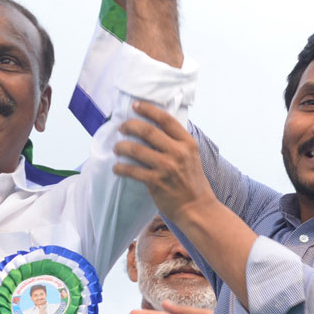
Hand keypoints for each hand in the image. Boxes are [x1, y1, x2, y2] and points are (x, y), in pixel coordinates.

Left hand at [113, 101, 214, 220]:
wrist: (196, 208)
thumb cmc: (192, 181)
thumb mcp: (191, 156)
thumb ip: (176, 143)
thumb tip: (152, 129)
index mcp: (187, 143)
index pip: (166, 119)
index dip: (148, 110)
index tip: (136, 106)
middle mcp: (178, 152)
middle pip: (148, 131)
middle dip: (130, 126)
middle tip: (122, 127)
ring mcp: (166, 167)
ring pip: (136, 149)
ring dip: (121, 147)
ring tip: (117, 148)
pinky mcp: (156, 182)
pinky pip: (132, 170)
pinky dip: (121, 168)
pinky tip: (117, 168)